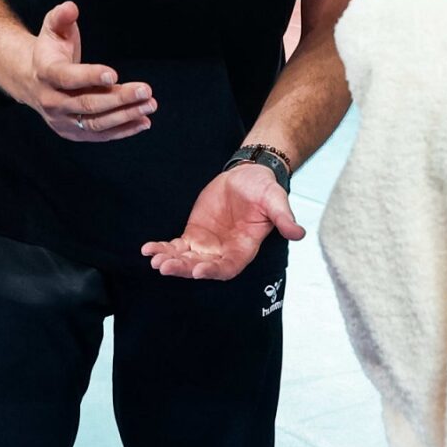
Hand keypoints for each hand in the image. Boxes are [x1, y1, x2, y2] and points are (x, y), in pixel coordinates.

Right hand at [25, 1, 155, 140]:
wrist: (32, 80)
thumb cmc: (50, 51)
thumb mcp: (52, 29)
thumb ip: (61, 16)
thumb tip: (71, 7)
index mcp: (46, 73)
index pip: (68, 78)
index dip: (90, 76)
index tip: (115, 74)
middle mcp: (51, 101)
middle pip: (87, 104)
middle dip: (119, 98)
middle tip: (146, 90)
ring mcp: (62, 120)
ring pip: (96, 123)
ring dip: (125, 116)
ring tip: (150, 106)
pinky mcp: (73, 132)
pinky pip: (100, 135)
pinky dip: (123, 130)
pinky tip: (143, 122)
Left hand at [142, 162, 303, 279]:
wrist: (248, 175)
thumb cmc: (264, 189)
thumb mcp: (276, 199)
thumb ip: (284, 217)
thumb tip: (298, 233)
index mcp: (244, 249)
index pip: (227, 267)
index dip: (213, 271)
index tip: (198, 270)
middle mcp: (224, 252)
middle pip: (202, 267)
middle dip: (183, 268)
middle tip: (165, 266)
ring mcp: (207, 245)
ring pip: (186, 259)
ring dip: (170, 260)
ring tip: (154, 259)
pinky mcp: (194, 234)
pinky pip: (176, 246)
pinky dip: (163, 248)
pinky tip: (148, 250)